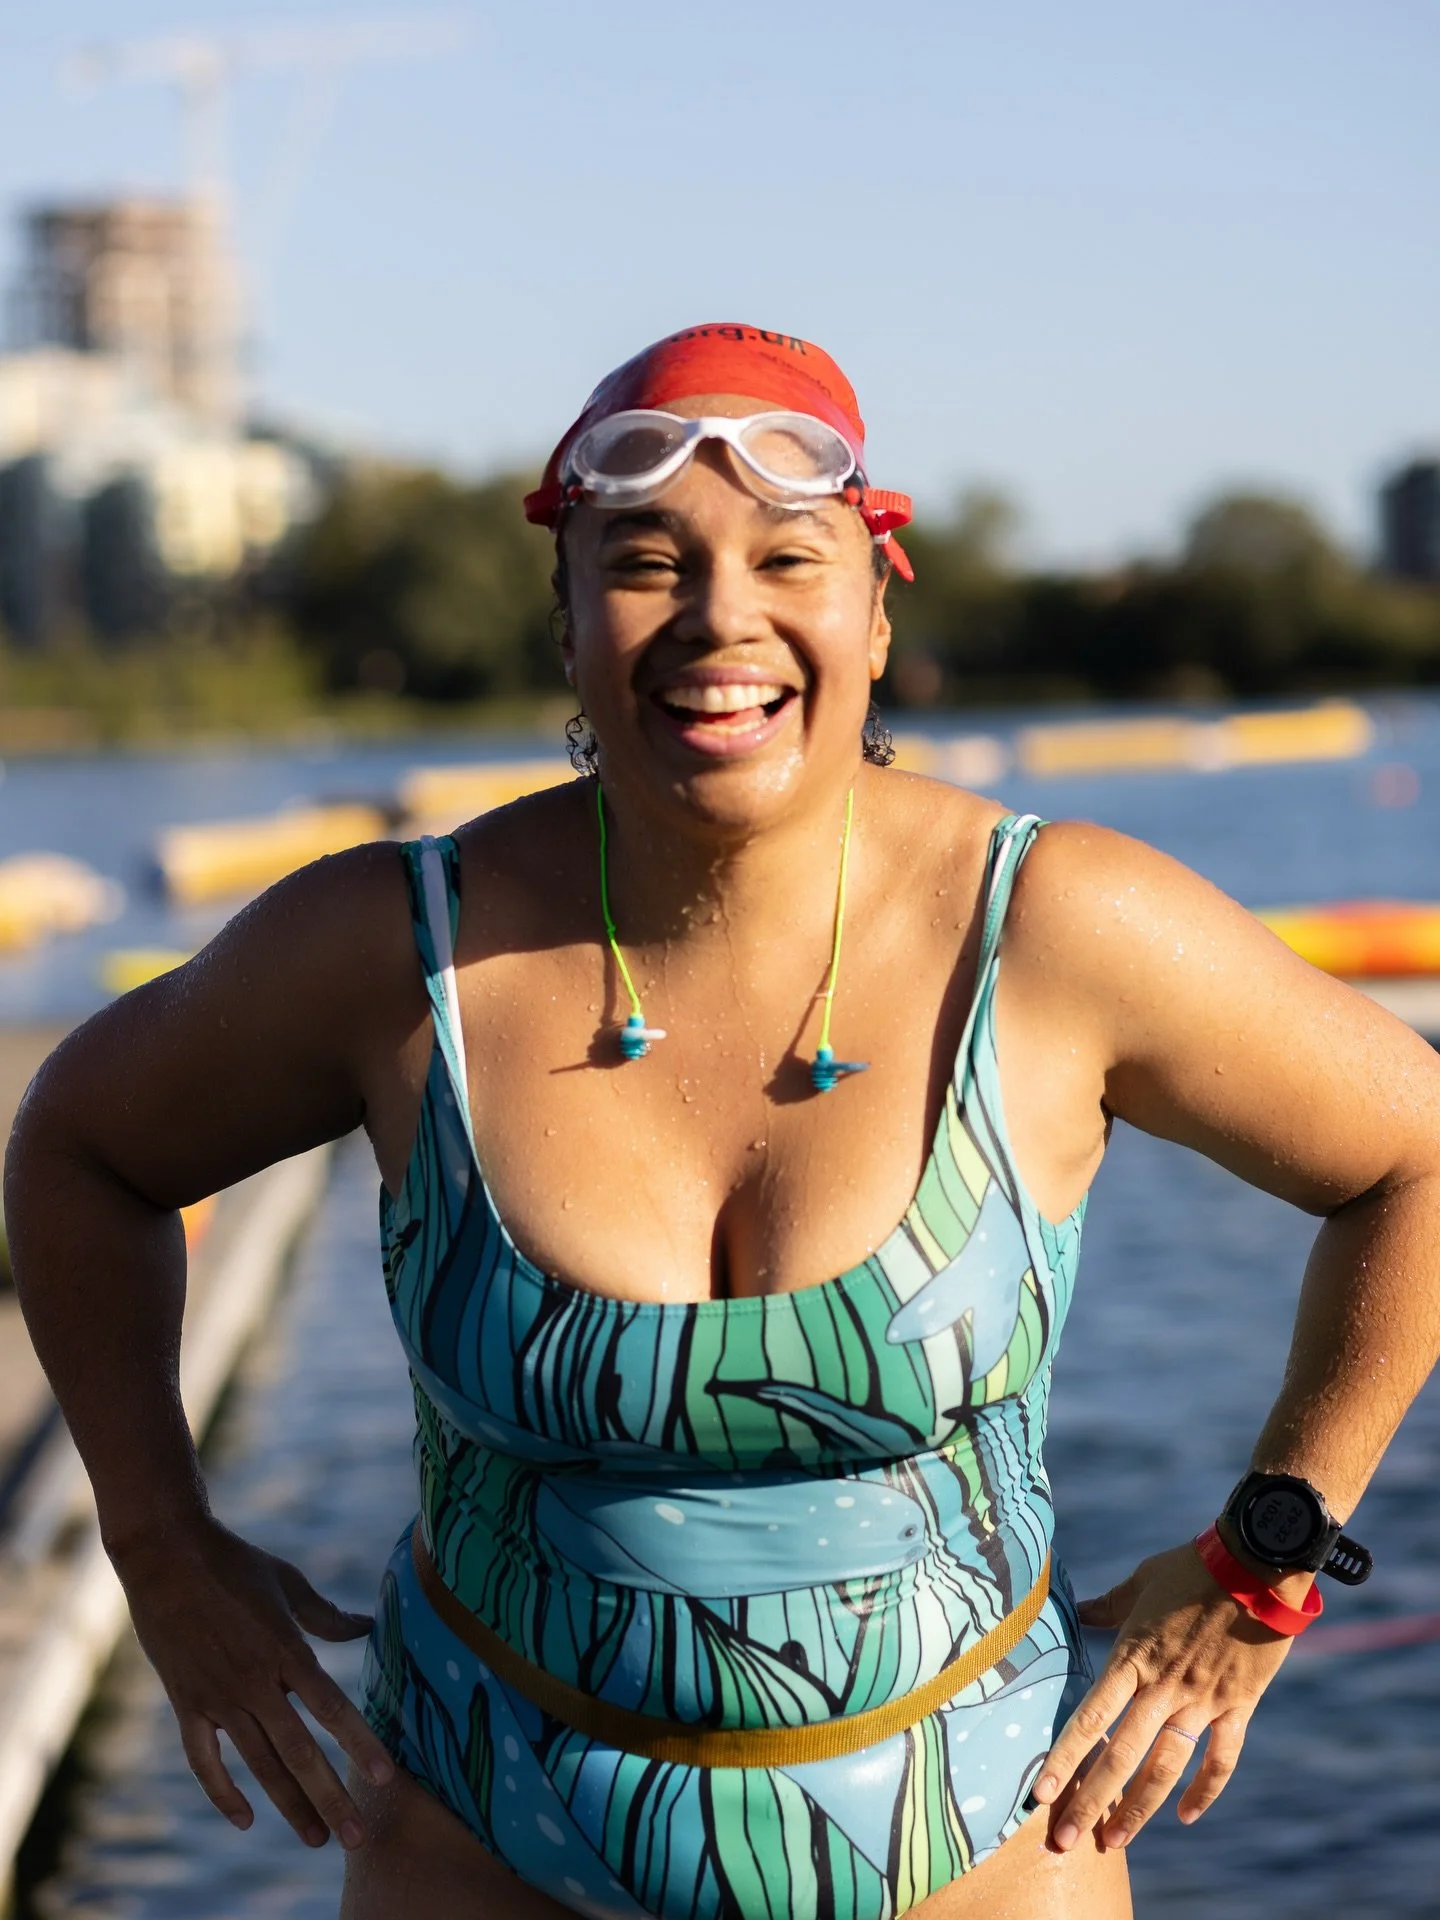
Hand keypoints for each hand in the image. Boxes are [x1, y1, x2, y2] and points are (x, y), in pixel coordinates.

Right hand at [111, 1516, 394, 1848]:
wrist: (167, 1557)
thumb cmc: (235, 1564)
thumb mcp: (289, 1584)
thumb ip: (327, 1617)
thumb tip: (366, 1627)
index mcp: (286, 1650)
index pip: (332, 1708)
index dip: (360, 1744)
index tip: (386, 1778)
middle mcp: (255, 1681)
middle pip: (299, 1751)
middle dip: (330, 1796)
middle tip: (356, 1838)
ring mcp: (218, 1698)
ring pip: (259, 1764)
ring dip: (289, 1805)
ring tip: (316, 1839)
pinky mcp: (187, 1704)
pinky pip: (205, 1761)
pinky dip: (223, 1792)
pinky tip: (246, 1820)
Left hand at [1031, 1541, 1297, 1851]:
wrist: (1256, 1566)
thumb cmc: (1191, 1567)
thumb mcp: (1140, 1582)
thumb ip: (1107, 1605)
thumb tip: (1075, 1608)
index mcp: (1133, 1658)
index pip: (1091, 1719)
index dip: (1063, 1760)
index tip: (1041, 1795)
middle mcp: (1163, 1688)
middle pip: (1121, 1757)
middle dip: (1091, 1802)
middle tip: (1065, 1842)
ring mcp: (1201, 1702)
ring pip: (1166, 1768)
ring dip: (1139, 1808)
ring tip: (1115, 1840)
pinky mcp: (1237, 1706)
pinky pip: (1221, 1758)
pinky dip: (1206, 1790)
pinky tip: (1187, 1816)